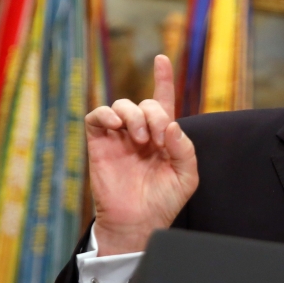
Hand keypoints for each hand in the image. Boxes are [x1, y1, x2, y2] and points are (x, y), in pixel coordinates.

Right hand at [85, 55, 197, 255]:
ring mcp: (119, 138)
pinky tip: (117, 125)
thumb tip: (170, 124)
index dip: (162, 79)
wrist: (137, 223)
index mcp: (163, 137)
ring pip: (121, 105)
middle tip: (154, 140)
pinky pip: (97, 117)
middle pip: (145, 104)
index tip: (161, 59)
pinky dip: (106, 114)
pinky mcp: (99, 144)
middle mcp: (140, 133)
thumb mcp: (186, 176)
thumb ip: (184, 148)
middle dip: (152, 115)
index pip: (163, 101)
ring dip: (134, 115)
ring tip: (139, 139)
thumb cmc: (163, 201)